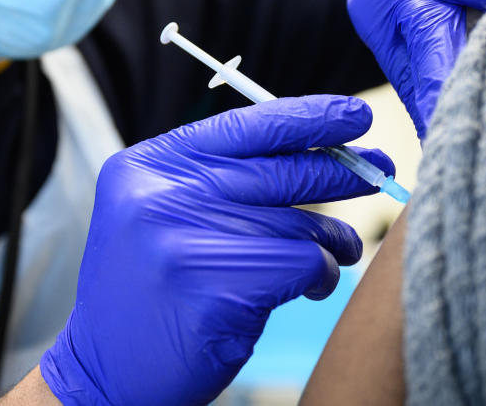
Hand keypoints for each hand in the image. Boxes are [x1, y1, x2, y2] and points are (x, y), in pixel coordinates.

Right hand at [40, 95, 393, 405]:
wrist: (105, 372)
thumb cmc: (150, 287)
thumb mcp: (161, 211)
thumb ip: (217, 176)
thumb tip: (313, 146)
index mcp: (148, 166)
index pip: (243, 125)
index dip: (307, 116)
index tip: (353, 113)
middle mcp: (161, 196)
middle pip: (278, 170)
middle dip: (340, 168)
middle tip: (379, 168)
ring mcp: (185, 244)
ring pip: (298, 222)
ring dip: (331, 237)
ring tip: (342, 246)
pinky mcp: (215, 295)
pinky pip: (303, 265)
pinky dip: (321, 274)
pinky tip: (314, 286)